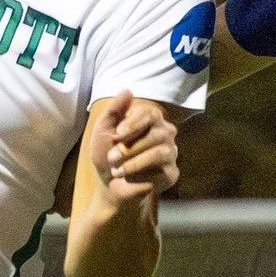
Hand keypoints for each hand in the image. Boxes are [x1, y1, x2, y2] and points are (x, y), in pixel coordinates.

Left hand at [87, 91, 179, 205]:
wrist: (110, 186)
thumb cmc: (107, 156)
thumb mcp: (103, 131)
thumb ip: (113, 110)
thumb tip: (128, 90)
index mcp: (150, 121)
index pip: (151, 113)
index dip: (134, 122)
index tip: (117, 134)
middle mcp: (164, 133)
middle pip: (156, 133)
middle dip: (130, 147)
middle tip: (112, 157)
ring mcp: (171, 153)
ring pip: (160, 151)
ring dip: (134, 161)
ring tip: (117, 170)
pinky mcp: (172, 172)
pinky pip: (161, 170)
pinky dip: (140, 174)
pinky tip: (130, 178)